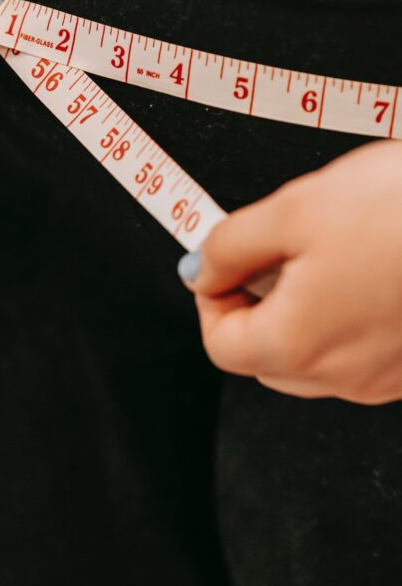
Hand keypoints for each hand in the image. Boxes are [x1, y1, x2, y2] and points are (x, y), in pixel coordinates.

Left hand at [178, 140, 401, 403]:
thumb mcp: (294, 210)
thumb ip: (231, 246)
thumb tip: (202, 268)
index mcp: (296, 345)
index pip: (220, 345)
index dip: (210, 298)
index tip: (220, 263)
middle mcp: (342, 376)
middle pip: (265, 357)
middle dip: (256, 305)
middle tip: (272, 251)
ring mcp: (386, 376)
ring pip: (315, 356)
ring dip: (302, 312)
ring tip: (327, 251)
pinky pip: (362, 351)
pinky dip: (348, 317)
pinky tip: (368, 268)